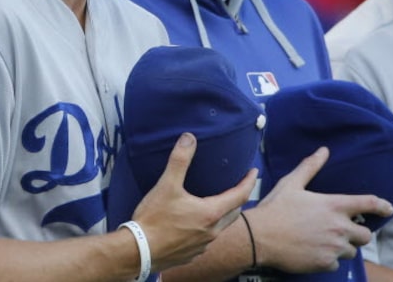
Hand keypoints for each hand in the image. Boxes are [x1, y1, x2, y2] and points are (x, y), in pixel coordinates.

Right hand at [131, 132, 256, 271]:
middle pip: (233, 213)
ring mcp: (202, 246)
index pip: (240, 195)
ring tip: (217, 205)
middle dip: (238, 199)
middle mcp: (211, 232)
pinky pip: (205, 240)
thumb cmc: (153, 219)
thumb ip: (180, 160)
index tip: (254, 172)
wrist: (138, 252)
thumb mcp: (166, 185)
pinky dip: (206, 229)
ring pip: (220, 228)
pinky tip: (195, 226)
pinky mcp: (190, 255)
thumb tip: (189, 138)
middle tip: (238, 187)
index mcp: (210, 213)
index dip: (249, 182)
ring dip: (222, 215)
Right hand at [251, 147, 392, 271]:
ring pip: (350, 251)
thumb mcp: (292, 183)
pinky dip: (327, 259)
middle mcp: (339, 227)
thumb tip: (323, 150)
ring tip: (322, 242)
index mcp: (333, 205)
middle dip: (357, 234)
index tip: (388, 208)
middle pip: (365, 235)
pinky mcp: (325, 263)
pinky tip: (313, 252)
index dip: (382, 206)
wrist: (260, 237)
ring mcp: (333, 247)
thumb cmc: (275, 209)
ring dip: (341, 247)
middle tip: (342, 232)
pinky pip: (335, 264)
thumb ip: (310, 167)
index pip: (368, 203)